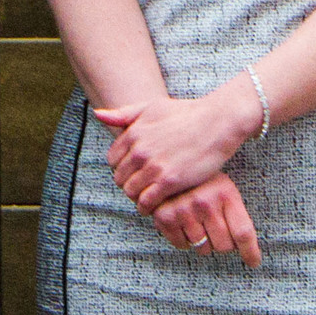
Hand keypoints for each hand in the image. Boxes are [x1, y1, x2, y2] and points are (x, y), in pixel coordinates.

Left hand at [92, 84, 261, 210]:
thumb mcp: (152, 107)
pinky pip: (146, 202)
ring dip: (138, 197)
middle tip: (144, 186)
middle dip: (129, 183)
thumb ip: (124, 114)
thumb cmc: (187, 113)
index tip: (135, 171)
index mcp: (133, 133)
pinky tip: (157, 205)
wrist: (217, 122)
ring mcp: (154, 166)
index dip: (122, 167)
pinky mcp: (169, 181)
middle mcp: (140, 150)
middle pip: (120, 178)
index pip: (112, 160)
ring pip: (131, 192)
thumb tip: (98, 115)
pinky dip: (148, 207)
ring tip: (150, 196)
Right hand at [151, 173, 262, 266]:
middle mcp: (205, 202)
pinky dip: (186, 240)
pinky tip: (185, 224)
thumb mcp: (225, 191)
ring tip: (199, 223)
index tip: (253, 262)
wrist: (171, 169)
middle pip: (224, 246)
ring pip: (203, 248)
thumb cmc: (205, 185)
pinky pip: (183, 245)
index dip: (250, 252)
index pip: (242, 233)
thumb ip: (237, 217)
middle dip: (224, 243)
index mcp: (225, 194)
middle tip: (217, 229)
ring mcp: (184, 210)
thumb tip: (252, 255)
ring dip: (204, 242)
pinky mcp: (165, 217)